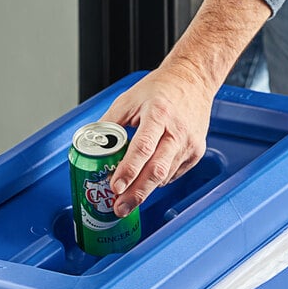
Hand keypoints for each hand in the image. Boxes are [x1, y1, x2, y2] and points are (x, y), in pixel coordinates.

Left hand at [100, 0, 270, 217]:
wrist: (193, 80)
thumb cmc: (161, 89)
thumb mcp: (129, 99)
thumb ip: (109, 123)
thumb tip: (91, 144)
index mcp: (158, 114)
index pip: (142, 147)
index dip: (128, 170)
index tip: (115, 186)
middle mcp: (177, 131)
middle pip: (156, 170)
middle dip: (136, 193)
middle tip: (120, 208)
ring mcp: (189, 144)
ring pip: (165, 176)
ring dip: (145, 190)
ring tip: (127, 200)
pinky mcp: (196, 152)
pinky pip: (174, 174)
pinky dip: (158, 180)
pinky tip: (147, 181)